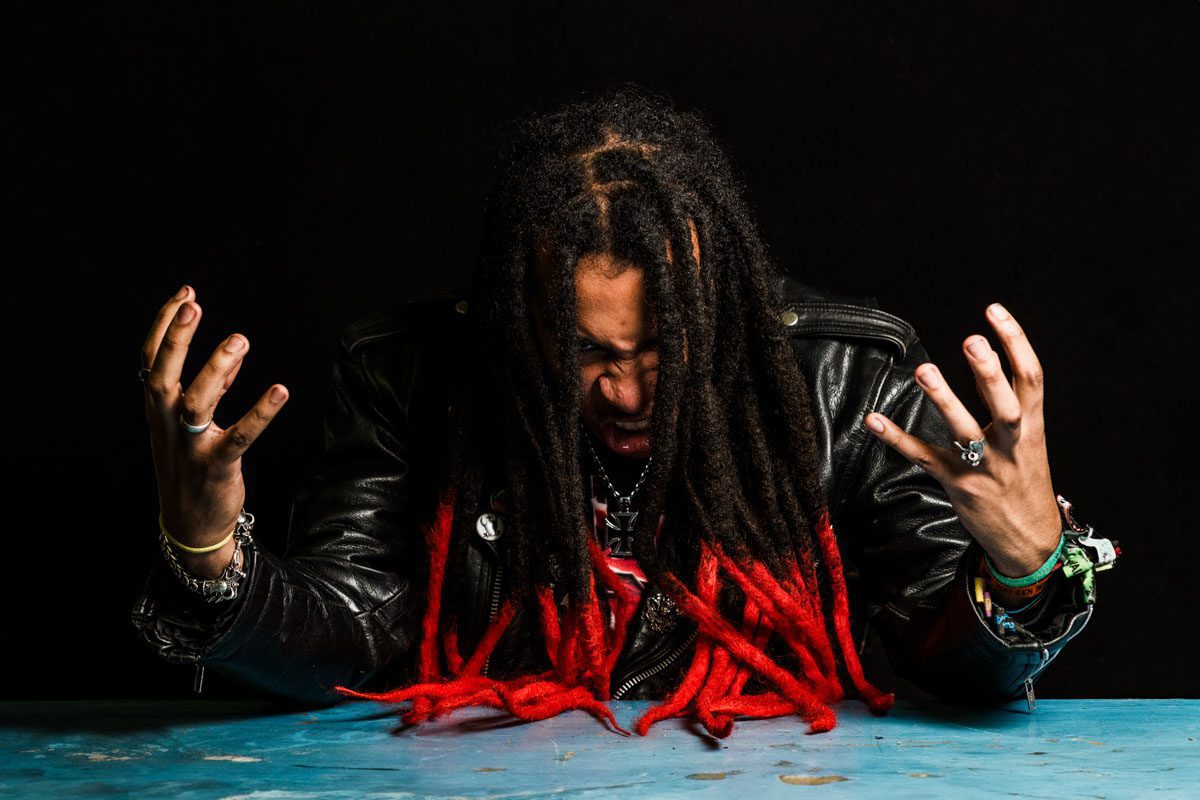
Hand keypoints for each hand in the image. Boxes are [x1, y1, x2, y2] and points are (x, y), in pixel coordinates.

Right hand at [141, 285, 288, 551]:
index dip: (165, 325)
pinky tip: (280, 391)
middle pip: (162, 375)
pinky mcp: (217, 467)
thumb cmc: (192, 467)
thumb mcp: (191, 426)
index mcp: (157, 410)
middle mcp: (167, 425)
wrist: (192, 526)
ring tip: (239, 339)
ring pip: (195, 403)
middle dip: (176, 338)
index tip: (185, 293)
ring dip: (215, 369)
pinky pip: (239, 437)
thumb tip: (230, 356)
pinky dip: (260, 414)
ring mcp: (190, 447)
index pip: (151, 360)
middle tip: (193, 304)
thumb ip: (212, 388)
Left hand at [862, 302, 1061, 577]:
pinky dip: (897, 439)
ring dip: (943, 399)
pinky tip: (874, 420)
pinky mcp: (959, 485)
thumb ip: (1008, 402)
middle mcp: (1012, 443)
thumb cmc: (1025, 482)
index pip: (1030, 377)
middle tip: (971, 339)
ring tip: (924, 370)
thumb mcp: (1028, 440)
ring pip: (964, 430)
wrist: (1032, 542)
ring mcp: (985, 466)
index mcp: (1031, 426)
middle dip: (989, 371)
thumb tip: (987, 357)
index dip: (1016, 341)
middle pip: (1005, 402)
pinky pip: (924, 458)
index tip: (994, 310)